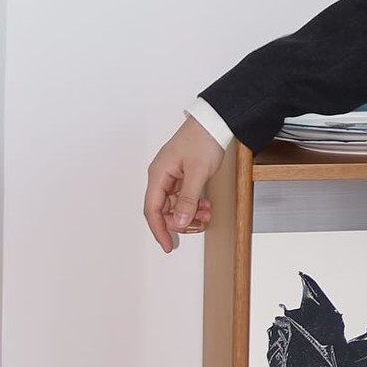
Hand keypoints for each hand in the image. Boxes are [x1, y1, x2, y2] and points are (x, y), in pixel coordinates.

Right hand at [144, 117, 226, 251]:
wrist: (214, 121)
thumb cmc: (203, 139)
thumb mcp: (198, 172)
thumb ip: (188, 198)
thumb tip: (180, 221)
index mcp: (159, 175)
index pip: (152, 210)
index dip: (159, 230)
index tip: (167, 245)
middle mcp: (162, 176)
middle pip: (164, 209)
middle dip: (180, 221)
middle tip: (198, 224)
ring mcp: (172, 176)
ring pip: (176, 204)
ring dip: (190, 213)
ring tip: (206, 214)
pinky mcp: (183, 175)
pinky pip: (184, 196)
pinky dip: (194, 204)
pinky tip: (206, 205)